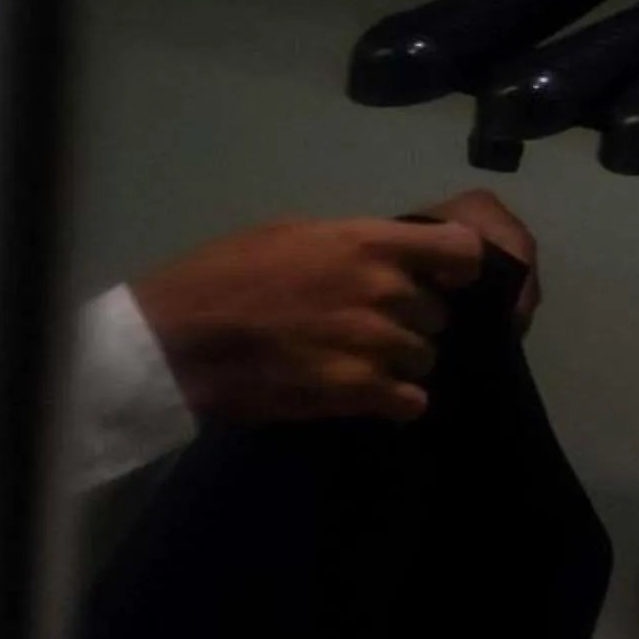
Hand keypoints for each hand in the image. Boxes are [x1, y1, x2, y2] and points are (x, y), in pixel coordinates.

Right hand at [128, 192, 530, 424]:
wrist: (176, 340)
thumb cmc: (223, 278)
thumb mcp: (291, 236)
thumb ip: (353, 246)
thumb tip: (396, 258)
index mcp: (367, 242)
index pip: (462, 251)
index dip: (458, 269)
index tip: (441, 281)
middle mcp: (384, 290)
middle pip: (437, 314)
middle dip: (409, 322)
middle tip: (364, 327)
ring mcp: (376, 343)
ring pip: (424, 358)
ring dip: (397, 363)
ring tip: (352, 361)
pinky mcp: (362, 391)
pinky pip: (412, 401)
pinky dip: (393, 401)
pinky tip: (362, 394)